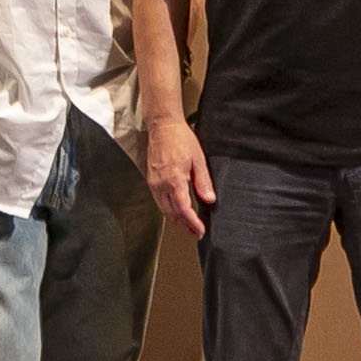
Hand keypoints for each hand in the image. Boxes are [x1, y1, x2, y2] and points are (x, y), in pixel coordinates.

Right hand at [145, 113, 215, 240]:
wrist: (163, 127)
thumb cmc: (181, 139)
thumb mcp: (198, 160)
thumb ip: (203, 182)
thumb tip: (209, 200)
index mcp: (174, 180)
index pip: (183, 209)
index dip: (192, 223)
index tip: (200, 230)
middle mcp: (161, 184)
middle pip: (172, 213)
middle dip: (184, 225)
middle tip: (196, 232)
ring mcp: (154, 183)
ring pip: (164, 209)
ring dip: (176, 220)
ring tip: (188, 226)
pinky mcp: (151, 181)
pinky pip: (159, 201)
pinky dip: (168, 210)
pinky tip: (176, 211)